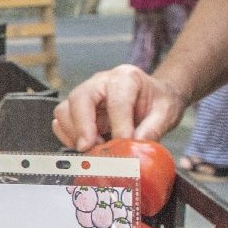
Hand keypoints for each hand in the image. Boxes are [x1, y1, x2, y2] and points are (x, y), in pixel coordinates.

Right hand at [51, 64, 185, 150]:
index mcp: (126, 78)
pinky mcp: (77, 108)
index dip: (119, 126)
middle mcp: (100, 82)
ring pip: (64, 111)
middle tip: (92, 149)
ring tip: (94, 149)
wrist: (153, 96)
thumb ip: (153, 129)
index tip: (122, 146)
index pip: (116, 102)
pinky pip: (60, 122)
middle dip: (82, 127)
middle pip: (79, 99)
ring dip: (74, 134)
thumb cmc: (158, 101)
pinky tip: (86, 146)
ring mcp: (86, 94)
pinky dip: (68, 137)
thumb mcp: (167, 112)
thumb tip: (135, 146)